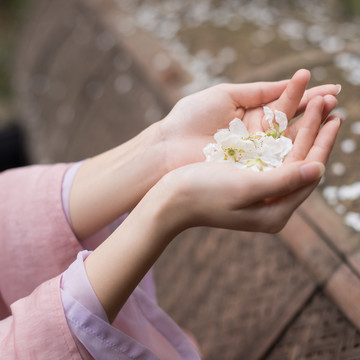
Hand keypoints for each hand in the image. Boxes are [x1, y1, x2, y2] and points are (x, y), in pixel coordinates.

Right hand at [157, 96, 341, 232]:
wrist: (170, 198)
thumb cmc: (202, 194)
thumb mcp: (244, 188)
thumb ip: (282, 182)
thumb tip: (319, 170)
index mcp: (274, 212)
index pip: (308, 173)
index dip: (323, 143)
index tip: (334, 116)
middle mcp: (271, 203)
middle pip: (302, 162)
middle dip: (315, 131)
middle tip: (329, 101)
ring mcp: (260, 192)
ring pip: (289, 156)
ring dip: (301, 129)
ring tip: (315, 105)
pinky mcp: (248, 180)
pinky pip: (273, 155)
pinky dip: (282, 135)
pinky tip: (288, 119)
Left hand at [159, 69, 338, 171]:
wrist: (168, 148)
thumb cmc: (191, 118)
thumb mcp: (225, 95)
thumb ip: (258, 91)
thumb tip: (290, 81)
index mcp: (248, 115)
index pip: (283, 105)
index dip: (306, 96)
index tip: (330, 88)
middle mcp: (254, 137)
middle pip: (289, 124)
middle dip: (312, 112)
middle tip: (335, 101)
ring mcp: (253, 156)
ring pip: (286, 143)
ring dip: (308, 130)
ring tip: (331, 115)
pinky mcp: (249, 172)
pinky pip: (275, 163)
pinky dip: (293, 154)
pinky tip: (311, 144)